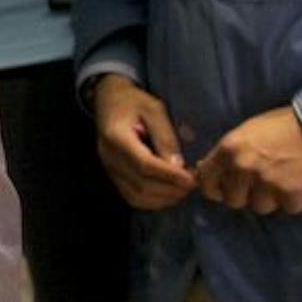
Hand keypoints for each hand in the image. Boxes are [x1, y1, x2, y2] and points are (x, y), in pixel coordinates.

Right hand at [91, 75, 194, 210]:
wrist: (107, 100)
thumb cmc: (133, 101)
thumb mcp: (153, 109)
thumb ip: (165, 136)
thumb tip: (178, 166)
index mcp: (116, 137)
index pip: (143, 164)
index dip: (169, 175)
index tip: (192, 179)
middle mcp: (109, 157)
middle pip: (141, 185)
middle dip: (171, 190)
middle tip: (193, 183)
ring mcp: (109, 169)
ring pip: (137, 196)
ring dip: (164, 198)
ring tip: (183, 188)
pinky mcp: (113, 176)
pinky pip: (132, 197)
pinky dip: (153, 201)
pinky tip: (169, 192)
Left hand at [193, 106, 301, 215]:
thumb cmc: (282, 126)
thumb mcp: (246, 132)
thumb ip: (226, 153)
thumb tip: (204, 169)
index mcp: (228, 149)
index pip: (206, 182)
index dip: (215, 188)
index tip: (223, 189)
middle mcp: (243, 167)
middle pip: (233, 200)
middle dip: (246, 195)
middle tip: (261, 183)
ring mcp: (266, 183)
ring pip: (259, 207)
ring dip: (270, 199)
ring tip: (282, 180)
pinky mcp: (290, 195)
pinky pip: (287, 209)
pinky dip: (294, 201)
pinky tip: (299, 184)